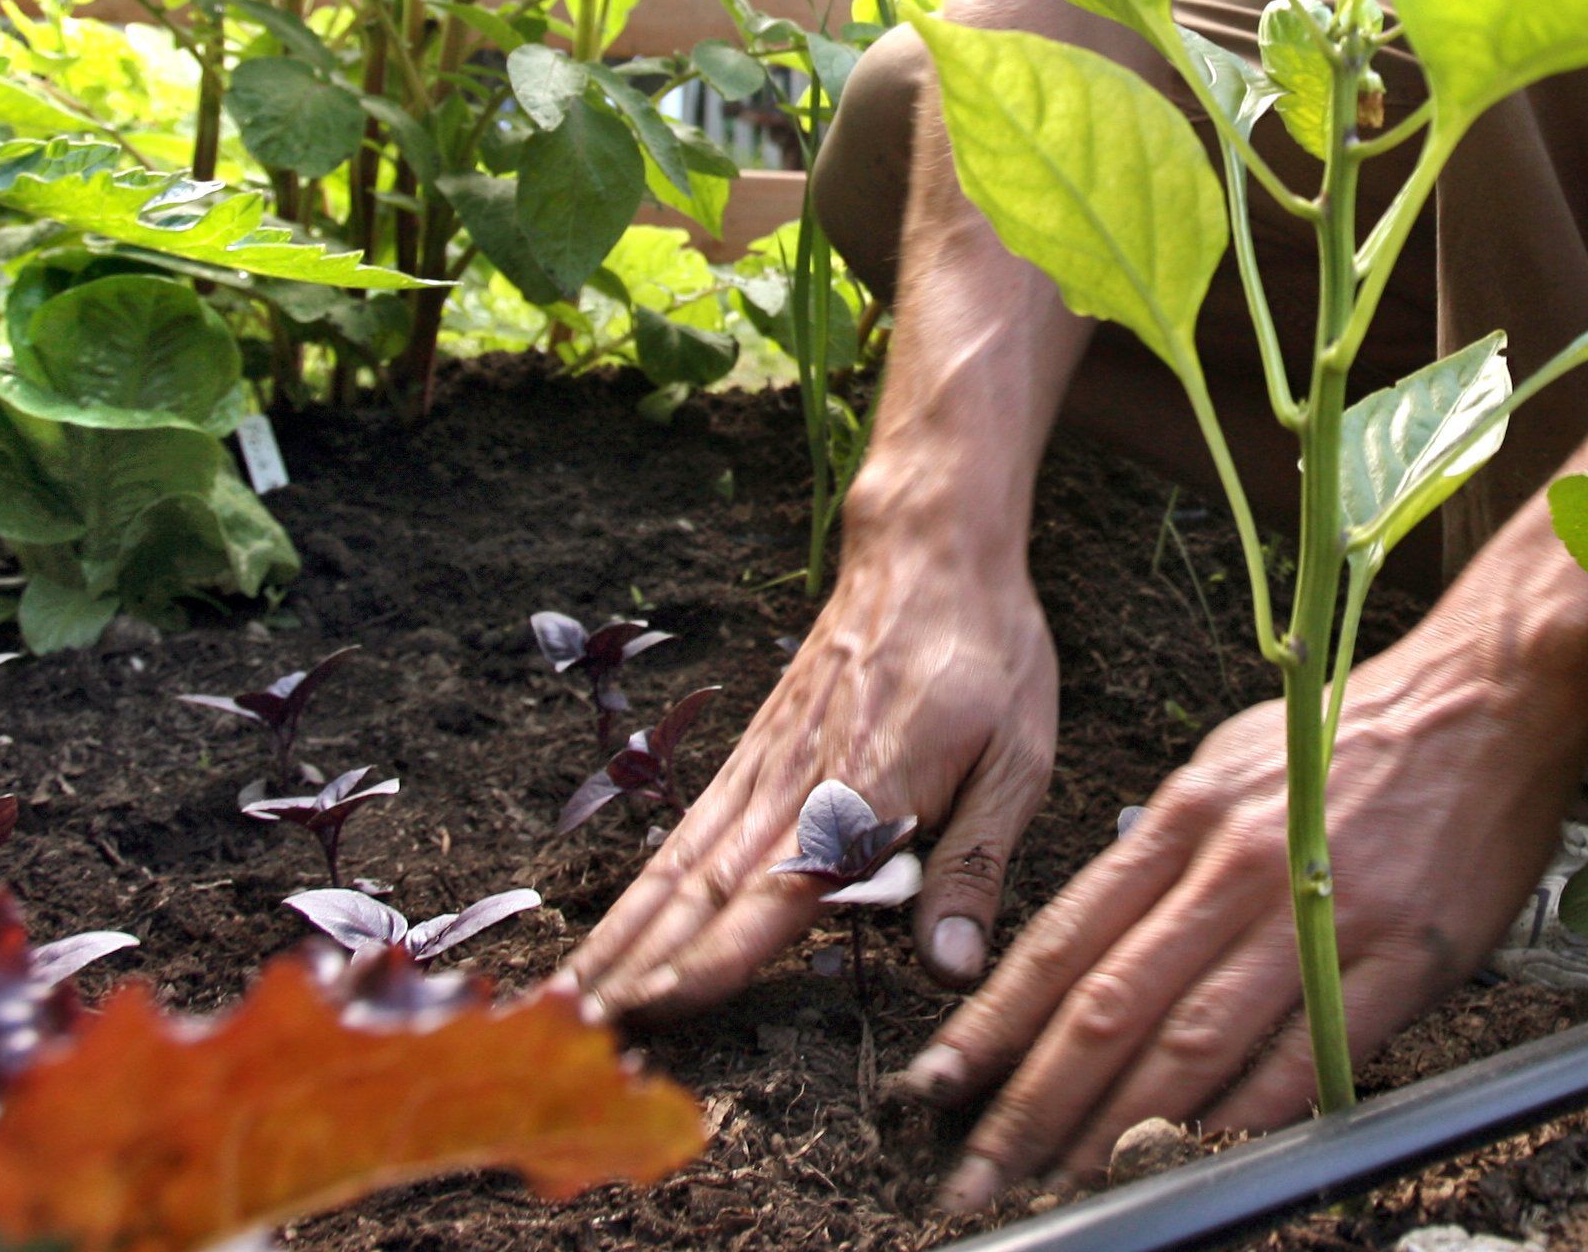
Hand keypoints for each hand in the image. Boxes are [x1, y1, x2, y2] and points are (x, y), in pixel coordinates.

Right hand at [558, 537, 1056, 1014]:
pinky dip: (645, 889)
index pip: (779, 890)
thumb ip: (975, 866)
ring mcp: (764, 768)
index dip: (717, 955)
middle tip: (583, 1034)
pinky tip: (617, 931)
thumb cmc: (985, 654)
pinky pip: (688, 832)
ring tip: (571, 999)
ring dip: (623, 937)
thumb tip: (951, 967)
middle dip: (640, 968)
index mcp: (863, 792)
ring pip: (680, 867)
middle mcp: (796, 785)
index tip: (660, 1007)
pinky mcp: (754, 755)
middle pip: (704, 893)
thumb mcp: (1017, 760)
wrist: (929, 553)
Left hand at [891, 599, 1587, 1211]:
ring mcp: (1318, 914)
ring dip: (1114, 1131)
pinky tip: (1196, 1160)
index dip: (992, 1030)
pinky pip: (1308, 1055)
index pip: (1062, 942)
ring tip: (1063, 1190)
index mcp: (1185, 817)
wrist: (1492, 695)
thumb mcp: (1232, 764)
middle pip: (1107, 1007)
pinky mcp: (1399, 956)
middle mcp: (1235, 866)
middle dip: (1029, 1107)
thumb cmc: (1357, 733)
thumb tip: (1096, 940)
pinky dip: (1245, 1117)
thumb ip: (1162, 852)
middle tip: (974, 1180)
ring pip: (1191, 1043)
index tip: (934, 1093)